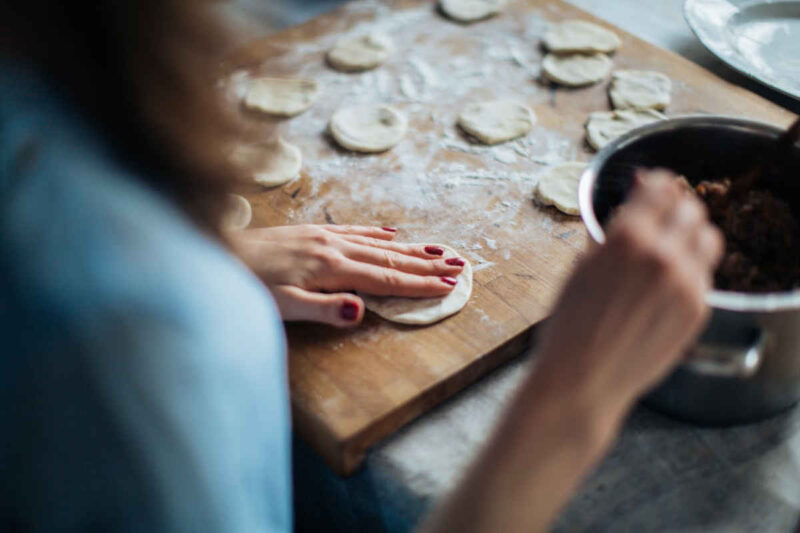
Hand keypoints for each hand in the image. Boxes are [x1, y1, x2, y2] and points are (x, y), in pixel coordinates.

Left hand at [228, 225, 465, 327]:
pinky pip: (354, 230)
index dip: (419, 285)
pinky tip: (391, 233)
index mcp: (330, 268)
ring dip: (411, 248)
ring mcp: (323, 237)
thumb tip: (361, 310)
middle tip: (461, 266)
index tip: (449, 287)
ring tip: (439, 250)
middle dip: (427, 265)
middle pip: (390, 259)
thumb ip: (322, 309)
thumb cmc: (245, 287)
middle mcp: (333, 247)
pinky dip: (378, 233)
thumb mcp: (280, 306)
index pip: (385, 280)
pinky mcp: (311, 233)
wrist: (213, 253)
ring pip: (377, 244)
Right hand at [422, 170, 723, 532]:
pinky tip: (669, 278)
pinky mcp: (698, 310)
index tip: (653, 184)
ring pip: (708, 238)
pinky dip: (692, 267)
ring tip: (674, 242)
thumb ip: (609, 234)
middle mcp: (663, 255)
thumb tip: (627, 209)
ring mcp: (686, 284)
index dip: (656, 182)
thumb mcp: (579, 267)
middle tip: (663, 212)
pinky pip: (705, 274)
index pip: (660, 188)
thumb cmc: (568, 327)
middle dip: (676, 205)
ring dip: (692, 232)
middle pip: (691, 209)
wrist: (581, 380)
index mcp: (628, 237)